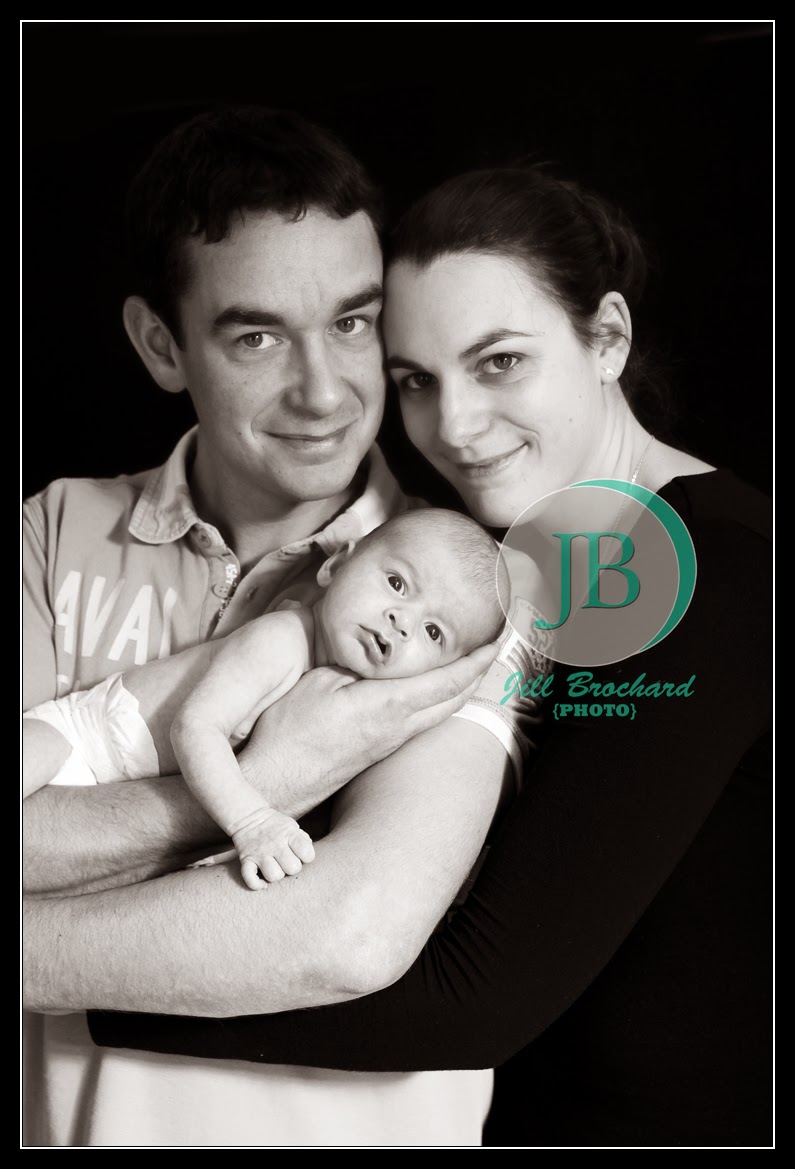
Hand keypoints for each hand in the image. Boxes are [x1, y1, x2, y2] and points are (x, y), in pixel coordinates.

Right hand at [229, 808, 315, 889]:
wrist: (248, 816)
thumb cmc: (275, 825)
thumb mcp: (291, 826)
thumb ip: (302, 840)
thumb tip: (307, 855)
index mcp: (289, 834)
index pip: (307, 853)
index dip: (307, 857)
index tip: (301, 855)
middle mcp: (275, 843)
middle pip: (292, 868)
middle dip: (292, 868)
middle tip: (287, 862)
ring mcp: (259, 853)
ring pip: (274, 876)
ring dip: (276, 875)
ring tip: (275, 868)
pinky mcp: (246, 860)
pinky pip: (251, 879)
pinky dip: (256, 884)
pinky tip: (262, 883)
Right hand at [238, 639, 498, 817]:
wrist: (270, 783)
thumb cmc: (286, 733)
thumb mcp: (317, 682)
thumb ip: (353, 661)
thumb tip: (378, 640)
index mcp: (389, 707)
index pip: (449, 680)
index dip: (479, 658)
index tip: (499, 636)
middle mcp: (399, 730)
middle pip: (456, 699)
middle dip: (479, 670)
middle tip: (494, 641)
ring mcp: (390, 744)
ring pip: (441, 712)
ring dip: (461, 685)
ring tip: (471, 658)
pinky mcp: (378, 751)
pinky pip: (423, 720)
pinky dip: (439, 697)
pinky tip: (431, 686)